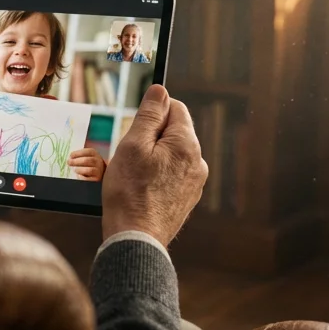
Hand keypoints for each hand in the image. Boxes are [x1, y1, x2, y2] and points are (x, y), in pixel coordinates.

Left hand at [68, 148, 105, 180]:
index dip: (79, 153)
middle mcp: (98, 162)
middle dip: (76, 161)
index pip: (88, 151)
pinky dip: (82, 177)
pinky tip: (79, 176)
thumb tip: (70, 158)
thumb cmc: (88, 163)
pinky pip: (88, 179)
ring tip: (75, 170)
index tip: (71, 155)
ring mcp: (98, 171)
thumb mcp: (86, 156)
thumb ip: (79, 156)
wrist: (97, 173)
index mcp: (95, 154)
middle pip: (87, 160)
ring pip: (89, 170)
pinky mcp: (97, 179)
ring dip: (80, 170)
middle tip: (69, 162)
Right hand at [101, 84, 207, 245]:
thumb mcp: (133, 145)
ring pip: (172, 154)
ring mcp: (195, 183)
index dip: (152, 112)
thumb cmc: (130, 192)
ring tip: (134, 176)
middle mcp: (198, 162)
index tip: (135, 128)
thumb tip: (160, 91)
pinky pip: (172, 175)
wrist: (136, 239)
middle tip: (130, 156)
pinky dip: (157, 176)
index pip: (175, 107)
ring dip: (154, 157)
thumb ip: (149, 115)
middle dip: (151, 137)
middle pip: (174, 132)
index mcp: (187, 144)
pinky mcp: (187, 199)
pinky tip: (142, 189)